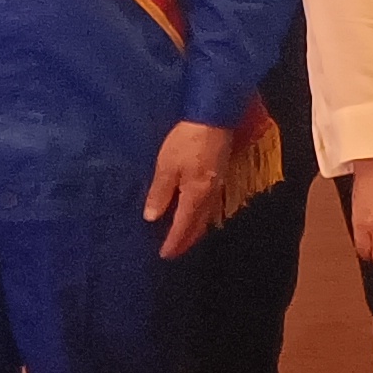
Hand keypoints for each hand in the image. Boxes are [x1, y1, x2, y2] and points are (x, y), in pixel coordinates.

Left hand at [145, 121, 236, 259]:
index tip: (164, 255)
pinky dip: (200, 216)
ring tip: (183, 236)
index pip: (183, 227)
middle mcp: (210, 196)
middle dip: (186, 241)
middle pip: (198, 226)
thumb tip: (152, 217)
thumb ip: (160, 193)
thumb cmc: (187, 142)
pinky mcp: (220, 175)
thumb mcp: (166, 166)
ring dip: (194, 229)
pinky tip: (195, 212)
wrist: (215, 117)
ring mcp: (217, 186)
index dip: (173, 242)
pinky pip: (210, 205)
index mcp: (195, 196)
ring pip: (206, 217)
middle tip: (174, 251)